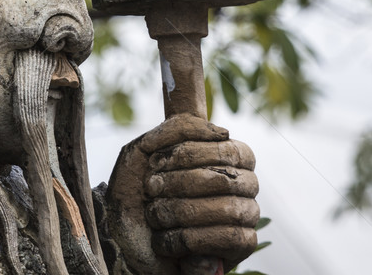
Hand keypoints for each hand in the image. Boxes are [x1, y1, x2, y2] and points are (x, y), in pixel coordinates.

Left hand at [106, 114, 258, 274]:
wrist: (124, 239)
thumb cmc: (137, 190)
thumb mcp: (145, 150)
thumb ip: (177, 128)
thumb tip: (224, 132)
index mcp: (225, 151)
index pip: (222, 145)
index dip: (186, 152)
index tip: (154, 161)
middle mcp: (243, 179)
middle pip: (223, 177)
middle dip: (179, 183)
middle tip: (150, 189)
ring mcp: (247, 210)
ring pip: (227, 209)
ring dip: (180, 212)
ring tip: (155, 215)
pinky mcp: (243, 242)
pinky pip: (228, 238)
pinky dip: (189, 239)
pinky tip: (165, 238)